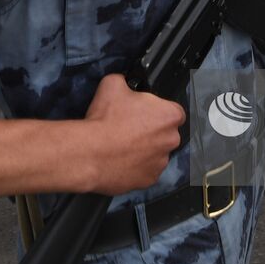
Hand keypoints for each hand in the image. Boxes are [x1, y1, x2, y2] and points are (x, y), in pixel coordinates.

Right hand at [81, 75, 183, 194]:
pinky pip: (145, 171)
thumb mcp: (113, 84)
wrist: (90, 153)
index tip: (142, 112)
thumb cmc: (105, 118)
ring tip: (122, 147)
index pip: (173, 111)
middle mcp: (171, 140)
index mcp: (169, 115)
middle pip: (166, 134)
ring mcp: (160, 163)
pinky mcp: (148, 181)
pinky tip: (120, 161)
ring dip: (144, 151)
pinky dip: (136, 168)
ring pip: (156, 154)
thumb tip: (125, 84)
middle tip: (129, 128)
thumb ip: (126, 82)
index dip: (157, 110)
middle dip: (152, 131)